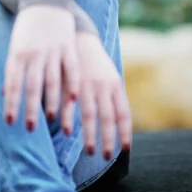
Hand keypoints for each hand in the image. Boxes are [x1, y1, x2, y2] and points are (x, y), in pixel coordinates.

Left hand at [2, 4, 79, 130]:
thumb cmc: (26, 27)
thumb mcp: (15, 45)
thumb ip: (13, 69)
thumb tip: (5, 94)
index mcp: (18, 53)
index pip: (12, 82)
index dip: (11, 102)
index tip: (10, 121)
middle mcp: (35, 53)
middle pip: (33, 85)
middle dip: (31, 108)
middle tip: (30, 128)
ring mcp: (53, 50)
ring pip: (53, 80)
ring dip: (52, 101)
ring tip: (50, 119)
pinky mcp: (68, 46)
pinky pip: (71, 68)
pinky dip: (73, 84)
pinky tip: (74, 99)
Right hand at [71, 33, 131, 158]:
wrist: (79, 35)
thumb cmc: (95, 61)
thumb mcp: (109, 76)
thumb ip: (114, 97)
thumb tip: (119, 123)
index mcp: (115, 84)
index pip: (123, 113)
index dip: (124, 132)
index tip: (125, 148)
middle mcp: (103, 85)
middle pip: (108, 117)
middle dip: (108, 139)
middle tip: (107, 156)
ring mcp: (87, 83)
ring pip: (90, 113)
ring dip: (90, 134)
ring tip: (90, 151)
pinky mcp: (71, 80)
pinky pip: (70, 103)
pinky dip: (69, 118)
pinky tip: (67, 131)